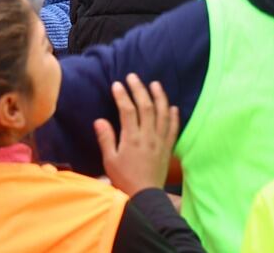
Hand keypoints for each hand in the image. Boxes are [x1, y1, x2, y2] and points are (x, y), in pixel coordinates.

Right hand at [94, 73, 179, 195]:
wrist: (145, 197)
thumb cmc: (124, 179)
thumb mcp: (110, 161)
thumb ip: (106, 139)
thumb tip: (99, 120)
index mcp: (132, 138)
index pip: (128, 110)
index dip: (122, 95)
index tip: (117, 84)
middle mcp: (148, 136)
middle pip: (146, 106)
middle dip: (139, 89)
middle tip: (133, 77)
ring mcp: (160, 141)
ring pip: (162, 113)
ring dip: (159, 97)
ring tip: (155, 84)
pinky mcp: (167, 147)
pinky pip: (173, 128)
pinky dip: (174, 116)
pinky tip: (172, 106)